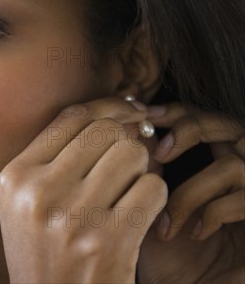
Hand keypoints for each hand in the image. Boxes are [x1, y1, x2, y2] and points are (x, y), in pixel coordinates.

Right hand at [0, 97, 166, 283]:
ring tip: (128, 190)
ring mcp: (73, 216)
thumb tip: (114, 112)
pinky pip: (152, 188)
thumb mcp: (25, 201)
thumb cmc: (43, 251)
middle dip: (124, 141)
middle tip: (126, 162)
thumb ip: (55, 156)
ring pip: (132, 154)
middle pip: (104, 131)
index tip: (128, 110)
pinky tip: (138, 213)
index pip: (70, 117)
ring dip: (140, 169)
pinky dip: (154, 197)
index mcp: (14, 177)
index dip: (106, 106)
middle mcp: (38, 192)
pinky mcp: (108, 241)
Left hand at [138, 103, 244, 282]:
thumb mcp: (149, 205)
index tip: (144, 118)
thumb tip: (133, 133)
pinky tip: (194, 234)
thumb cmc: (167, 255)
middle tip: (157, 153)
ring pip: (233, 165)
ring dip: (191, 193)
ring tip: (166, 223)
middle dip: (189, 129)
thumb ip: (146, 170)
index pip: (201, 116)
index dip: (175, 112)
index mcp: (216, 158)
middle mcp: (242, 168)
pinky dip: (214, 214)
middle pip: (227, 124)